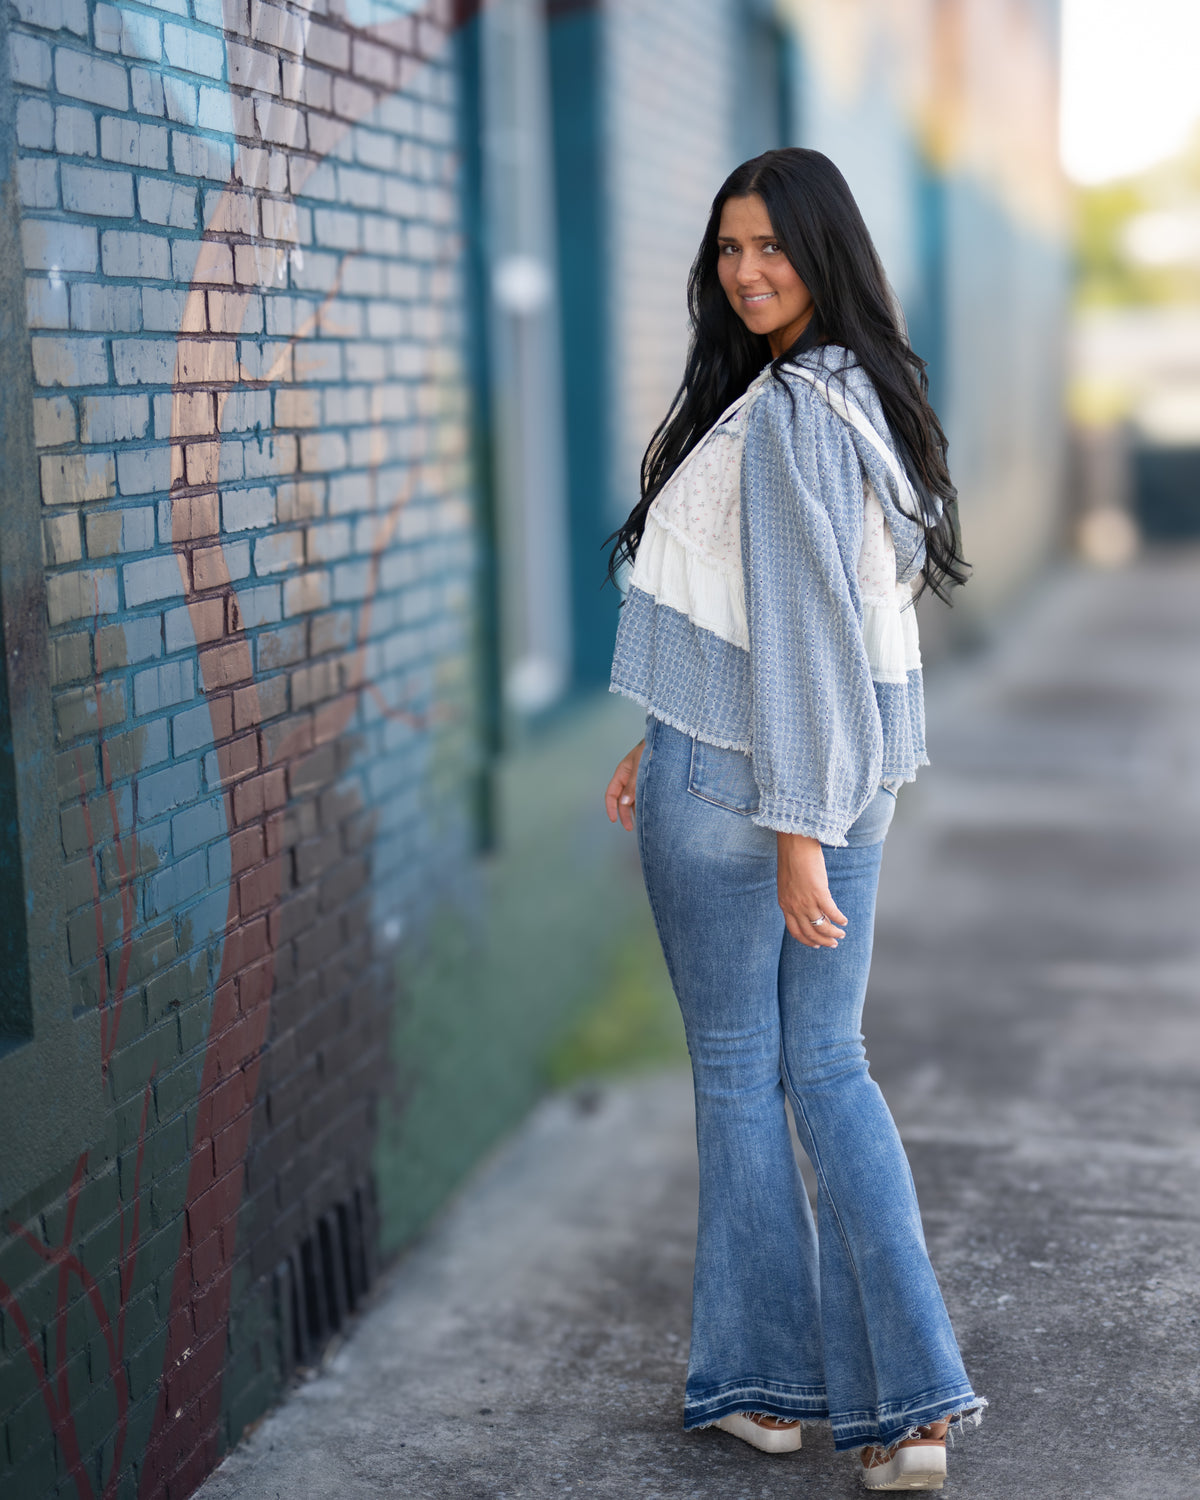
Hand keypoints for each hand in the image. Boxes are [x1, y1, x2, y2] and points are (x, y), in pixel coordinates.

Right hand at [605, 740, 644, 831]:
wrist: (670, 739)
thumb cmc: (653, 748)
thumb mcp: (640, 766)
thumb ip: (633, 785)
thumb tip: (624, 803)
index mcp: (623, 772)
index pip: (611, 793)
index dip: (611, 807)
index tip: (614, 820)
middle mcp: (629, 777)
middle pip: (622, 800)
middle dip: (624, 814)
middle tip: (630, 828)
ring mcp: (640, 780)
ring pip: (634, 800)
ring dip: (635, 812)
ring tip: (642, 824)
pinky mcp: (651, 782)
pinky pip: (644, 796)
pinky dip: (644, 805)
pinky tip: (649, 814)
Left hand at [776, 832, 847, 947]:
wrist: (795, 844)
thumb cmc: (792, 859)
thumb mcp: (788, 883)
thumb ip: (795, 897)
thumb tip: (808, 906)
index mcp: (785, 904)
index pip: (795, 931)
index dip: (807, 941)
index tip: (816, 944)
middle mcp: (794, 906)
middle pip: (810, 932)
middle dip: (823, 941)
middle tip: (833, 944)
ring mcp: (806, 901)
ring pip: (822, 926)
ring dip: (833, 933)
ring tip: (841, 934)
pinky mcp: (819, 893)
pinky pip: (832, 912)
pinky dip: (839, 919)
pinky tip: (845, 921)